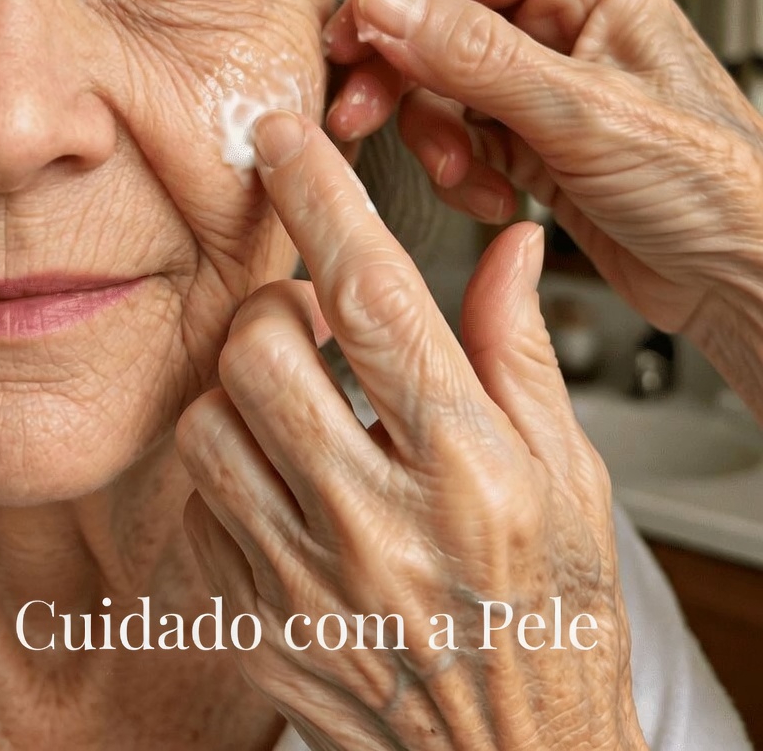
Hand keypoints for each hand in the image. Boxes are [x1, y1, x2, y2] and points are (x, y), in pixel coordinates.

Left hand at [176, 112, 646, 750]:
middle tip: (310, 319)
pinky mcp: (254, 624)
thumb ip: (518, 349)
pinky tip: (282, 487)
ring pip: (206, 421)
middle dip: (276, 305)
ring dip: (241, 390)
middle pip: (260, 345)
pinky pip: (197, 507)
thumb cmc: (554, 616)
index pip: (374, 295)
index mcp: (469, 466)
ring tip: (293, 406)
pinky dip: (229, 473)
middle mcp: (378, 523)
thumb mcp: (567, 473)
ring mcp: (304, 582)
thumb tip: (508, 246)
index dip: (321, 198)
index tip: (281, 140)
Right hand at [322, 0, 762, 341]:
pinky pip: (460, 142)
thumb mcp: (581, 111)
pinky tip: (498, 199)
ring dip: (436, 140)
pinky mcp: (530, 142)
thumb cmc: (710, 183)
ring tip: (465, 176)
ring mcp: (541, 87)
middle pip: (435, 26)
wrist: (738, 275)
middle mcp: (560, 26)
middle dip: (400, 79)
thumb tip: (385, 3)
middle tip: (360, 115)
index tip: (350, 41)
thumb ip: (473, 54)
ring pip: (438, 91)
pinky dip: (463, 175)